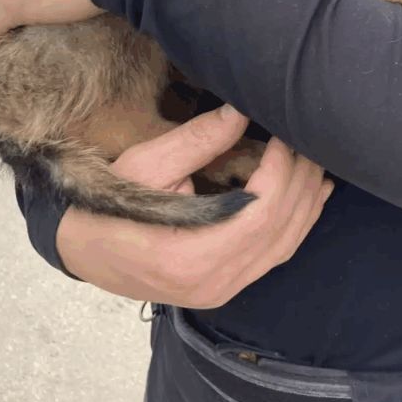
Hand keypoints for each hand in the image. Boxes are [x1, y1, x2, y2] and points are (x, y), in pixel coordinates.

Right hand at [57, 105, 334, 307]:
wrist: (84, 249)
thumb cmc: (109, 204)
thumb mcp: (147, 164)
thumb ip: (198, 140)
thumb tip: (241, 111)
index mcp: (190, 255)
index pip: (259, 213)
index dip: (281, 172)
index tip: (284, 136)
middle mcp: (213, 282)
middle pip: (278, 230)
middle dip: (300, 182)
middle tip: (307, 141)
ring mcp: (220, 291)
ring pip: (283, 247)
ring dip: (307, 204)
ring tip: (317, 164)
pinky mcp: (224, 288)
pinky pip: (273, 258)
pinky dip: (296, 226)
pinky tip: (310, 199)